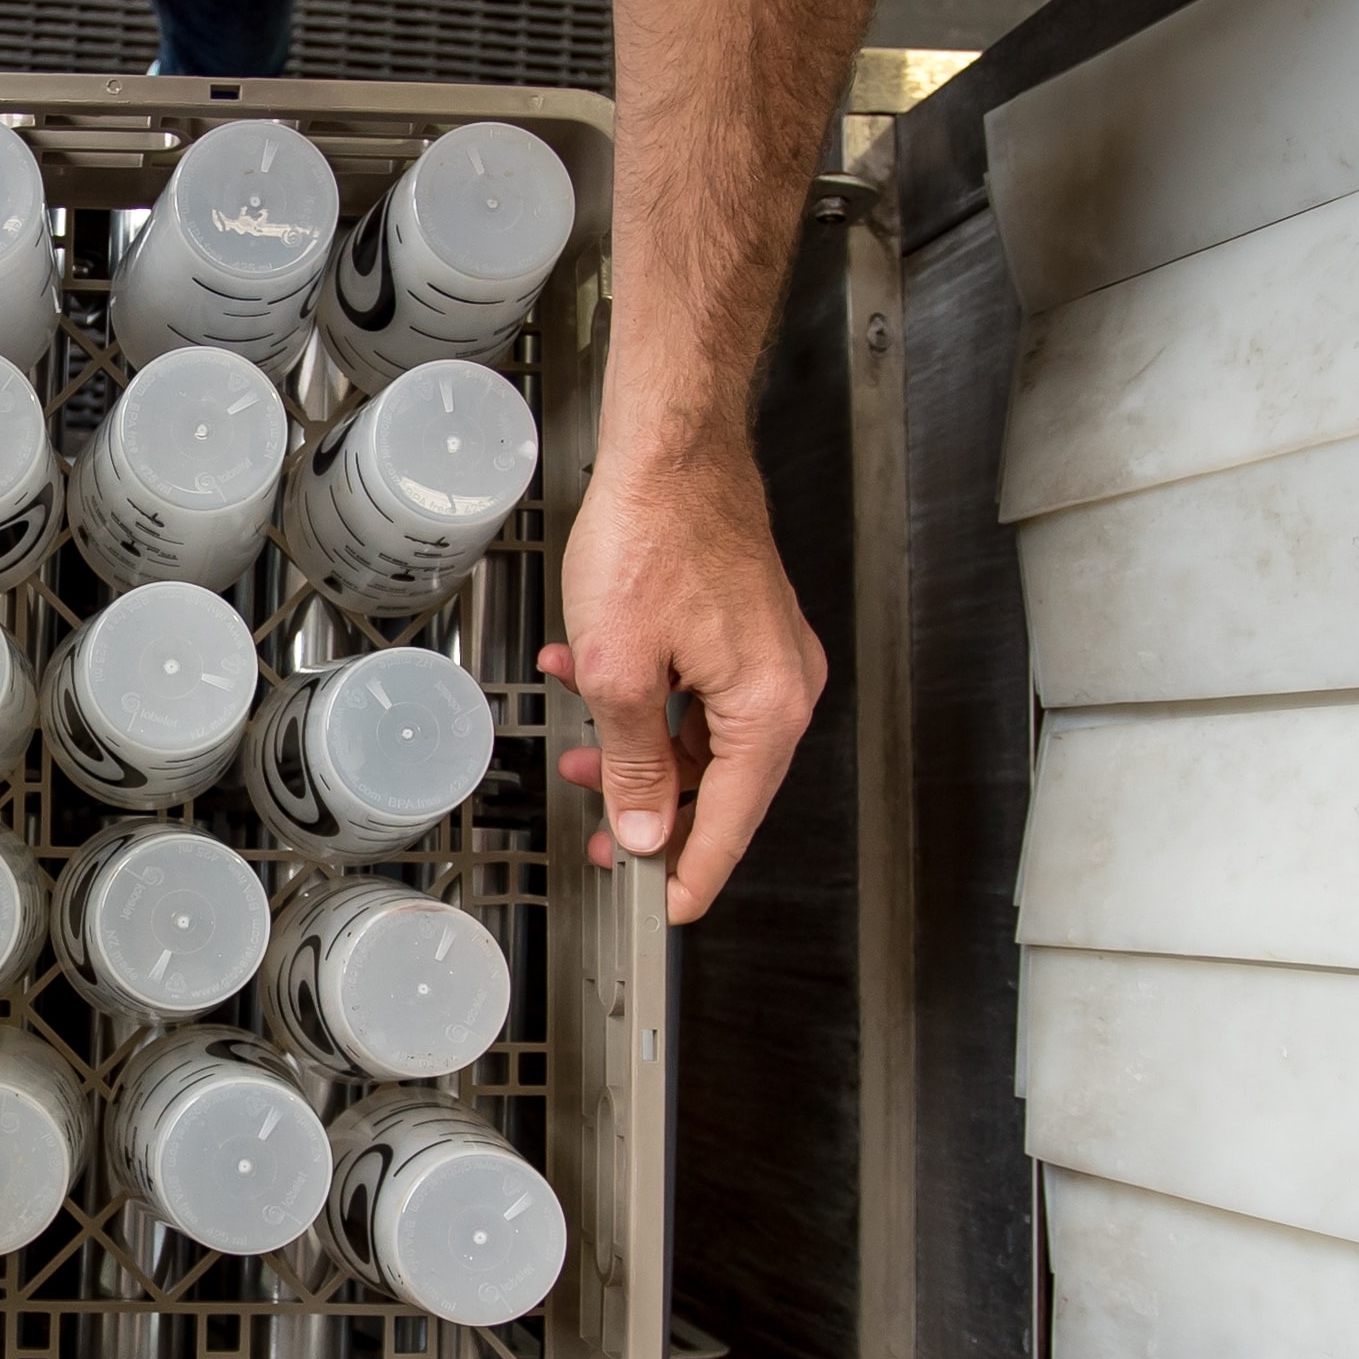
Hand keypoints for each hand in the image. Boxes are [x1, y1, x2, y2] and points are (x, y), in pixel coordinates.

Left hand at [538, 431, 824, 924]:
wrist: (670, 448)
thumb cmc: (653, 534)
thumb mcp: (619, 671)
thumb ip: (632, 763)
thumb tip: (646, 829)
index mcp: (767, 706)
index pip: (735, 823)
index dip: (692, 874)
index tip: (661, 911)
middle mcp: (782, 684)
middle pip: (720, 786)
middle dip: (650, 808)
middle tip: (601, 836)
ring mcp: (766, 654)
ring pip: (700, 737)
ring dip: (635, 748)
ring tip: (577, 750)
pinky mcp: (742, 626)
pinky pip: (697, 691)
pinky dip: (645, 697)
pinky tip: (588, 675)